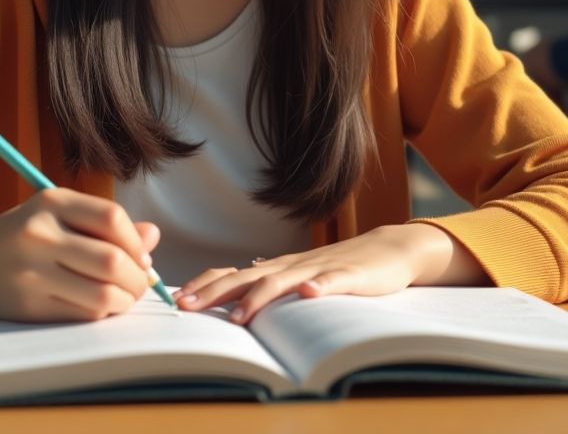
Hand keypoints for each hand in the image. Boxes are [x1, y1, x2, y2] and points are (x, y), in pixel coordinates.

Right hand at [0, 188, 159, 322]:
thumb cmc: (23, 235)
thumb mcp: (58, 215)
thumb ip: (105, 224)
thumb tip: (153, 236)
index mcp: (51, 201)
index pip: (111, 217)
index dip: (136, 241)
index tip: (143, 256)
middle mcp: (40, 233)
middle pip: (111, 260)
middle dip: (137, 277)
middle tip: (142, 283)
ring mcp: (31, 271)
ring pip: (101, 294)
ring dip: (125, 300)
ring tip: (125, 297)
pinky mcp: (27, 305)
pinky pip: (82, 314)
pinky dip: (102, 313)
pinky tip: (102, 307)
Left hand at [174, 224, 484, 324]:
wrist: (390, 249)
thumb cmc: (343, 265)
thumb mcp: (302, 274)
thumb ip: (273, 279)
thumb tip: (240, 281)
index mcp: (280, 268)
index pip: (235, 273)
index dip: (206, 284)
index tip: (177, 298)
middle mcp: (293, 266)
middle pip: (248, 277)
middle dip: (215, 292)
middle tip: (186, 306)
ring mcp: (320, 269)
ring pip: (285, 281)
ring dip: (259, 298)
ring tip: (238, 316)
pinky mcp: (350, 276)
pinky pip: (333, 281)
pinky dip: (320, 287)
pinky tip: (309, 295)